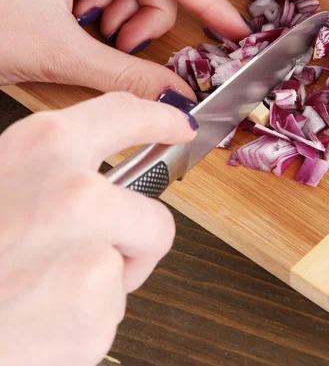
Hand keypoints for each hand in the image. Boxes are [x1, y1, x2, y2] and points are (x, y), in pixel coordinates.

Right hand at [0, 91, 196, 364]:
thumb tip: (95, 173)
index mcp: (44, 148)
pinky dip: (82, 323)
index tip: (180, 125)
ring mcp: (90, 256)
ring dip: (98, 285)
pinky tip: (38, 320)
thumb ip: (47, 169)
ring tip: (40, 291)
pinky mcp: (93, 315)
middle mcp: (77, 194)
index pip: (125, 113)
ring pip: (128, 270)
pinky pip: (108, 314)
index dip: (160, 119)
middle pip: (155, 219)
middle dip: (135, 244)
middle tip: (90, 258)